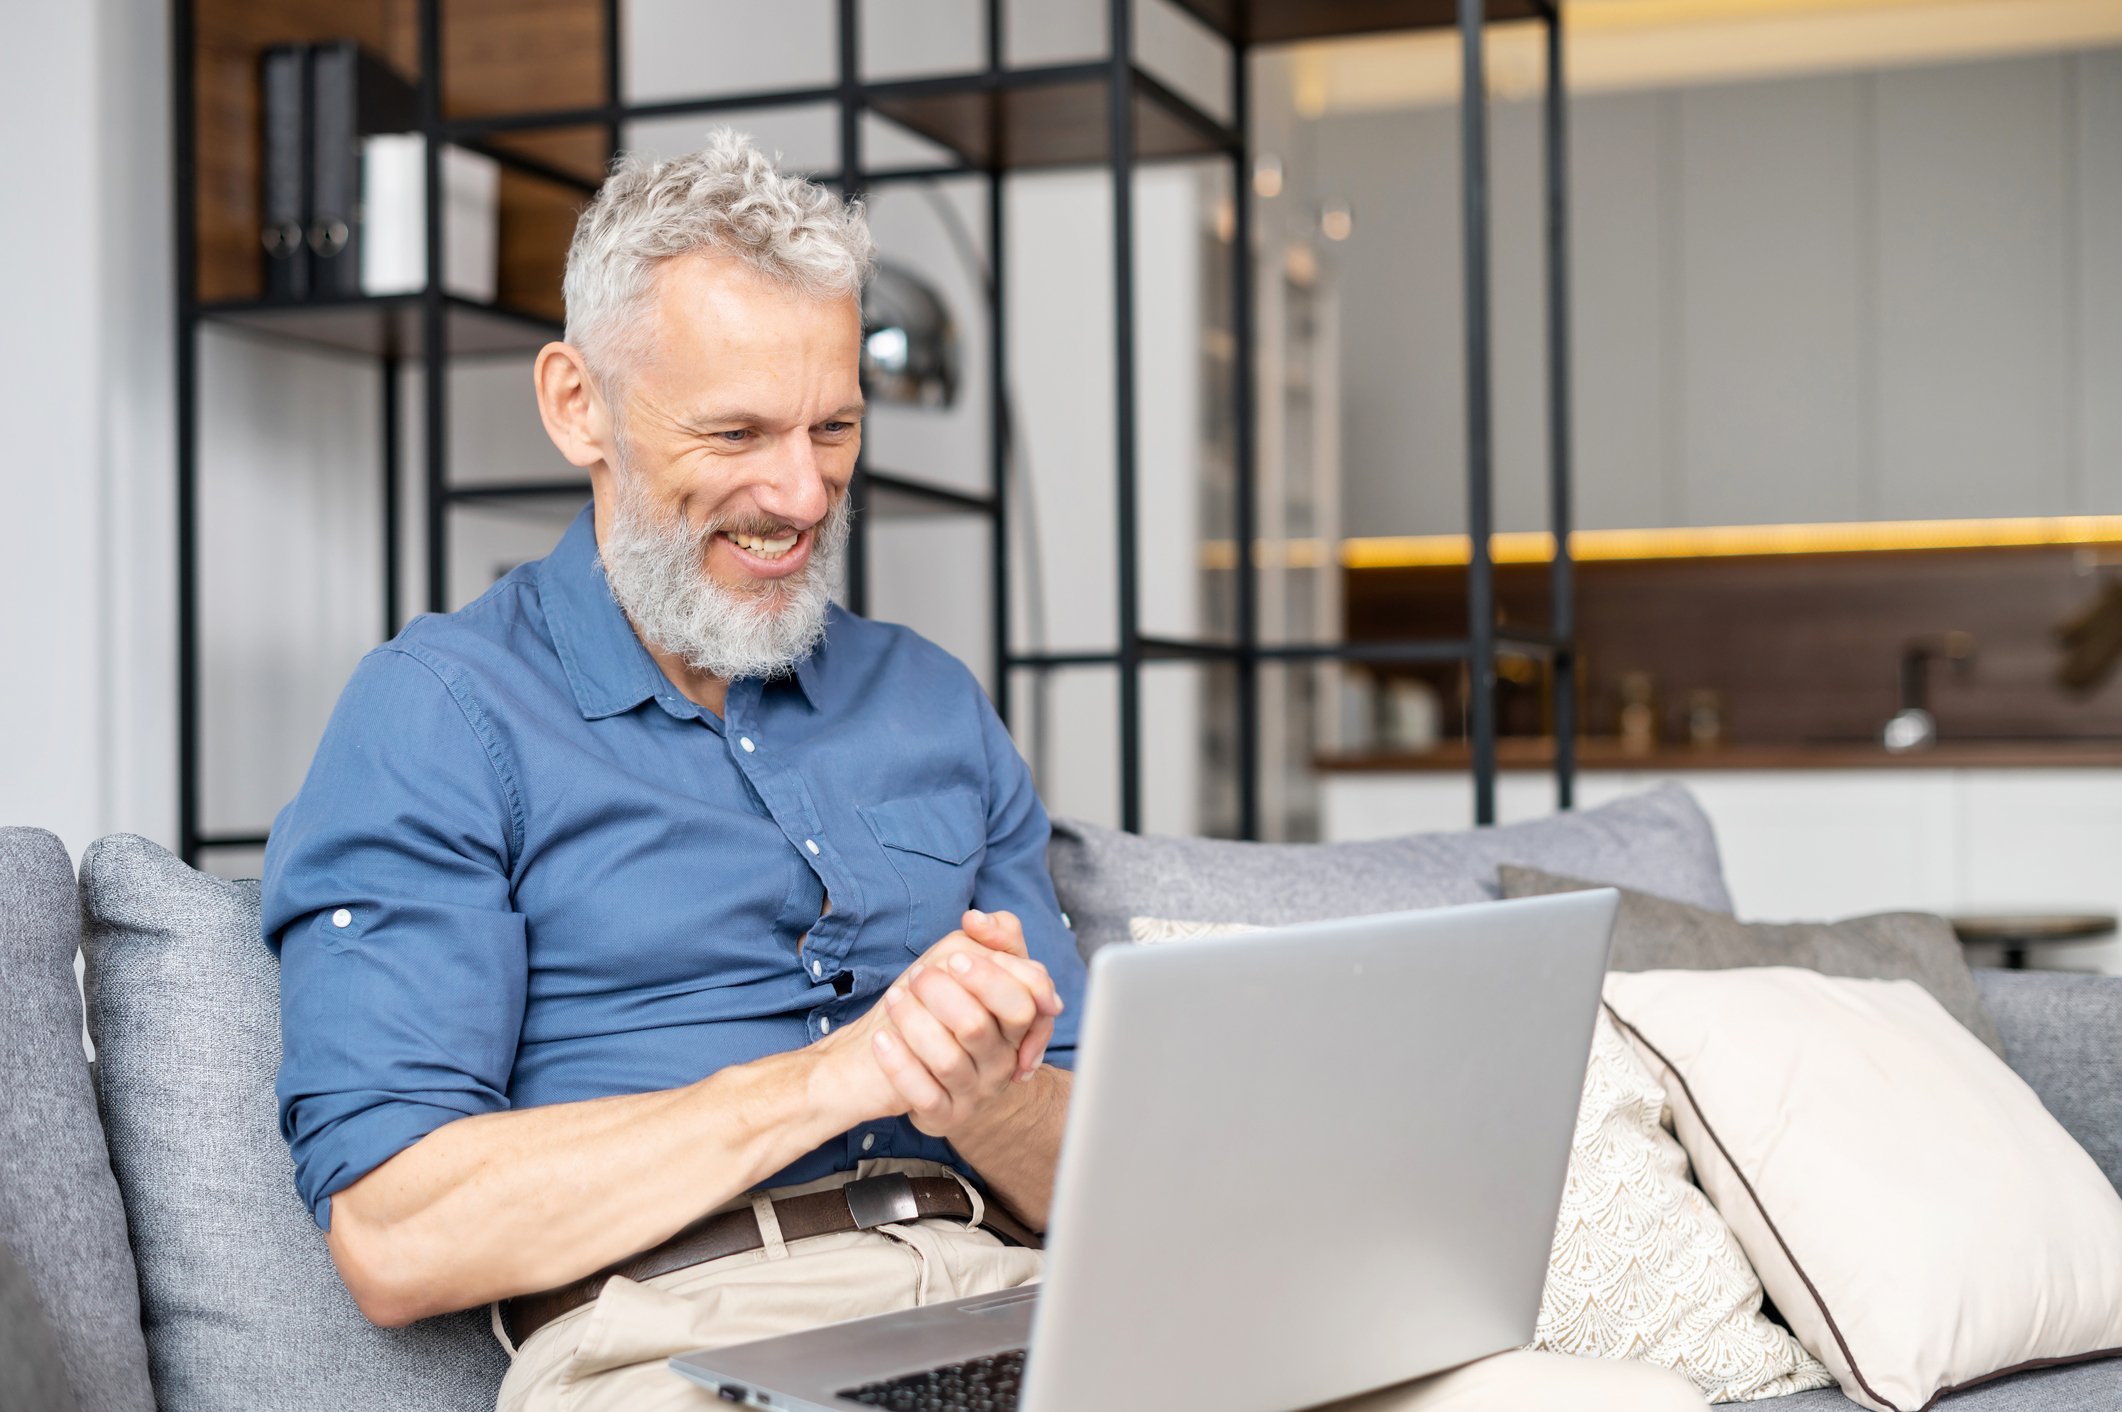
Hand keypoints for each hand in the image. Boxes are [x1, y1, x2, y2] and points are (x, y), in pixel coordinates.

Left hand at [872, 910, 1063, 1138]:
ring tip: (893, 999)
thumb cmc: (943, 1007)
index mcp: (1017, 1025)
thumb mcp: (972, 961)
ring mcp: (974, 1092)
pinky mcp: (942, 1115)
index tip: (953, 958)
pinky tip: (881, 1039)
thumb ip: (996, 935)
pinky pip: (922, 1093)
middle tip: (919, 975)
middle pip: (980, 1027)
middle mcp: (1002, 1061)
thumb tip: (978, 919)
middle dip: (945, 995)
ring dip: (913, 1022)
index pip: (1023, 1001)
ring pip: (948, 1059)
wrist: (901, 1063)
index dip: (988, 977)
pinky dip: (898, 1062)